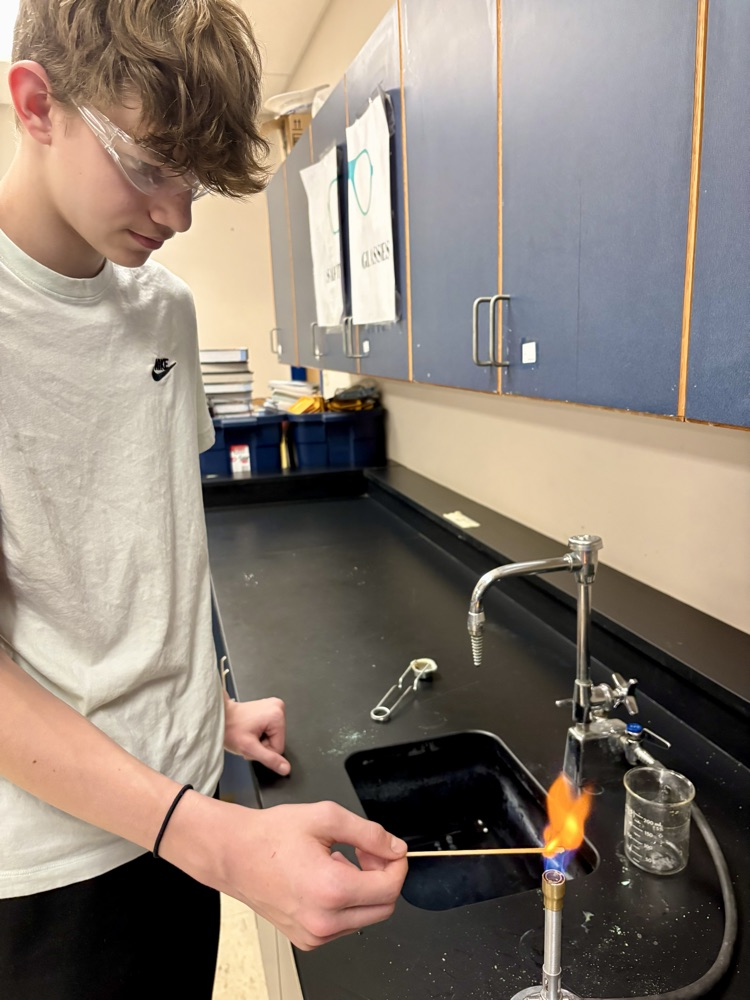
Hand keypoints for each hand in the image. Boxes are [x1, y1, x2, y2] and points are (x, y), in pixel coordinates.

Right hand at [169, 797, 408, 949]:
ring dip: (363, 889)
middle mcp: (324, 921)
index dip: (397, 863)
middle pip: (384, 907)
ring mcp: (315, 935)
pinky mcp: (307, 940)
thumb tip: (395, 847)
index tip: (388, 848)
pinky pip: (344, 924)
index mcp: (331, 890)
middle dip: (382, 876)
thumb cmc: (270, 835)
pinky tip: (325, 878)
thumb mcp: (325, 817)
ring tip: (337, 861)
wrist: (233, 854)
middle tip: (363, 851)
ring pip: (366, 917)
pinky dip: (346, 902)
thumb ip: (368, 832)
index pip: (390, 887)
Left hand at [223, 695, 289, 775]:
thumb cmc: (229, 728)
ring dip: (260, 739)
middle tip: (249, 738)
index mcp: (277, 715)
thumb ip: (269, 759)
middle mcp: (278, 707)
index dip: (264, 750)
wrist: (221, 717)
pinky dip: (260, 733)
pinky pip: (270, 729)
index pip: (279, 748)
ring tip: (248, 733)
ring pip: (273, 736)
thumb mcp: (249, 748)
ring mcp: (273, 706)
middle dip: (261, 744)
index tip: (252, 743)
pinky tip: (250, 728)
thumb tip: (285, 768)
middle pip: (277, 741)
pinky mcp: (269, 709)